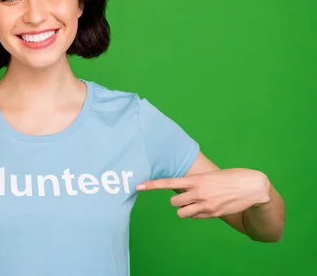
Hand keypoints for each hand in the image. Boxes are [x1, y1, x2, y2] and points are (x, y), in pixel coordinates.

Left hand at [136, 168, 270, 218]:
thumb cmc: (230, 177)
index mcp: (196, 180)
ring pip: (181, 213)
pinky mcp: (213, 214)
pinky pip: (195, 217)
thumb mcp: (211, 175)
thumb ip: (195, 182)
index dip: (152, 184)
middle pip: (173, 202)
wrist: (253, 187)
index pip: (169, 182)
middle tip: (186, 196)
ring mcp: (206, 205)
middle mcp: (199, 193)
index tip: (138, 185)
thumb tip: (183, 188)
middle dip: (176, 200)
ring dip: (184, 209)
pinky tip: (206, 206)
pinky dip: (195, 213)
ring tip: (195, 202)